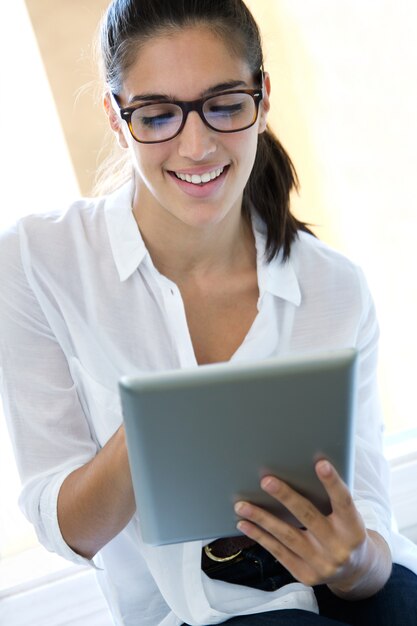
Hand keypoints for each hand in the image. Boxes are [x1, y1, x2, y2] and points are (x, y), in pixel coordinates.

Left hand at [234, 460, 390, 597]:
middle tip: (266, 480)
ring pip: (287, 536)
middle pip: (309, 517)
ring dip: (262, 518)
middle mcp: (339, 548)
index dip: (332, 483)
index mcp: (353, 529)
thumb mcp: (347, 517)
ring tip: (242, 505)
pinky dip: (259, 536)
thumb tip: (297, 473)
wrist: (355, 571)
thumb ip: (329, 500)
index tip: (320, 463)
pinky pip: (278, 552)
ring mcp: (321, 564)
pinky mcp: (305, 575)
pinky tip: (244, 524)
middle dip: (286, 497)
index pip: (344, 502)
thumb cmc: (345, 532)